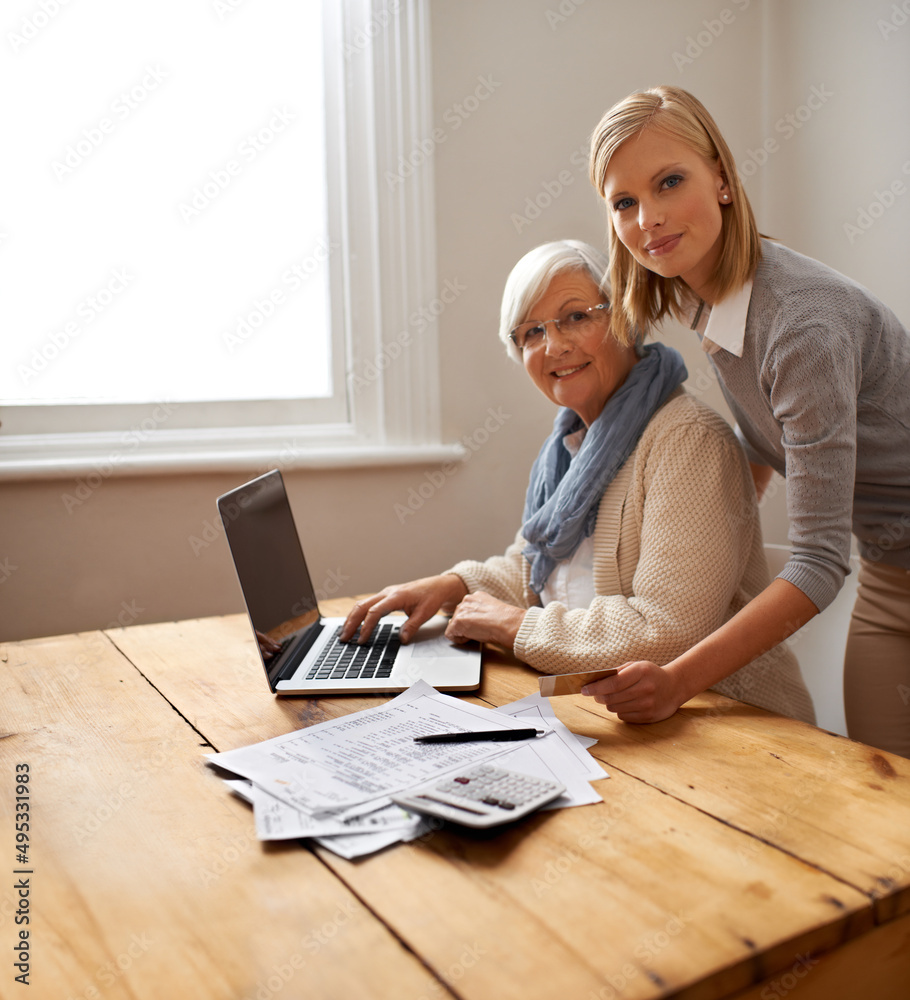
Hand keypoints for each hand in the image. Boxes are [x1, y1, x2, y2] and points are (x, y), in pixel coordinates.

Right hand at [340, 575, 468, 643]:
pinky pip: (368, 605)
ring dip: (352, 619)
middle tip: (344, 638)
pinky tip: (355, 625)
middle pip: (362, 606)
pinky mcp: (386, 597)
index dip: (366, 627)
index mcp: (396, 596)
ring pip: (362, 604)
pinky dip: (359, 615)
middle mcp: (387, 593)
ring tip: (345, 634)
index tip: (361, 640)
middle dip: (351, 623)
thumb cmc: (431, 597)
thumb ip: (412, 626)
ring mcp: (385, 594)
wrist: (437, 585)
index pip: (375, 612)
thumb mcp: (425, 614)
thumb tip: (402, 639)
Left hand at [445, 591, 525, 648]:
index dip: (472, 620)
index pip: (466, 609)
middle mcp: (466, 600)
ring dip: (462, 631)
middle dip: (465, 625)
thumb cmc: (505, 620)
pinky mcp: (456, 622)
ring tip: (477, 633)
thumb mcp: (492, 611)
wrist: (507, 623)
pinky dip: (458, 639)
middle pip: (458, 616)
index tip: (480, 625)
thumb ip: (480, 612)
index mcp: (476, 596)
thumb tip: (472, 621)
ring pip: (454, 625)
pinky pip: (450, 634)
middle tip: (479, 631)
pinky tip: (471, 638)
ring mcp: (460, 610)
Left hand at [581, 661, 684, 723]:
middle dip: (598, 696)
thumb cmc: (651, 674)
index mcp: (641, 672)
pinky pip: (623, 717)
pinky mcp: (648, 716)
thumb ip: (617, 671)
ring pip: (615, 708)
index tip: (584, 689)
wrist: (675, 686)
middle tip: (595, 694)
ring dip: (609, 703)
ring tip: (614, 697)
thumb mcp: (637, 665)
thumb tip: (595, 680)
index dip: (596, 687)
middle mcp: (645, 688)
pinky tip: (626, 704)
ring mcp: (648, 704)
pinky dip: (620, 711)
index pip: (613, 683)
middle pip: (611, 697)